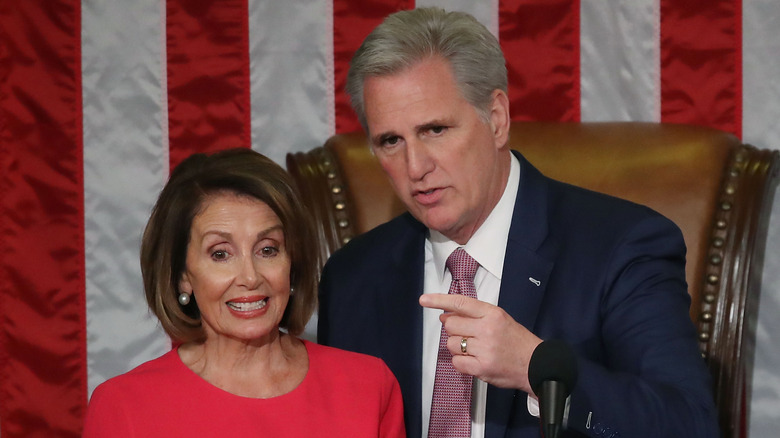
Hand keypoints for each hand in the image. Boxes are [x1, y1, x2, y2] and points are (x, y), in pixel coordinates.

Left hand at [419, 293, 542, 393]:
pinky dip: (461, 362)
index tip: (424, 300)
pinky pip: (457, 362)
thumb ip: (474, 315)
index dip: (439, 300)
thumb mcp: (499, 319)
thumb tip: (446, 316)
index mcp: (492, 313)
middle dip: (454, 330)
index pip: (460, 303)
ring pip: (452, 344)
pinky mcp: (482, 368)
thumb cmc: (516, 341)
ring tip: (475, 349)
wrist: (536, 364)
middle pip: (451, 325)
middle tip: (467, 335)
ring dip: (458, 347)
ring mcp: (484, 349)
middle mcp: (487, 329)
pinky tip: (474, 360)